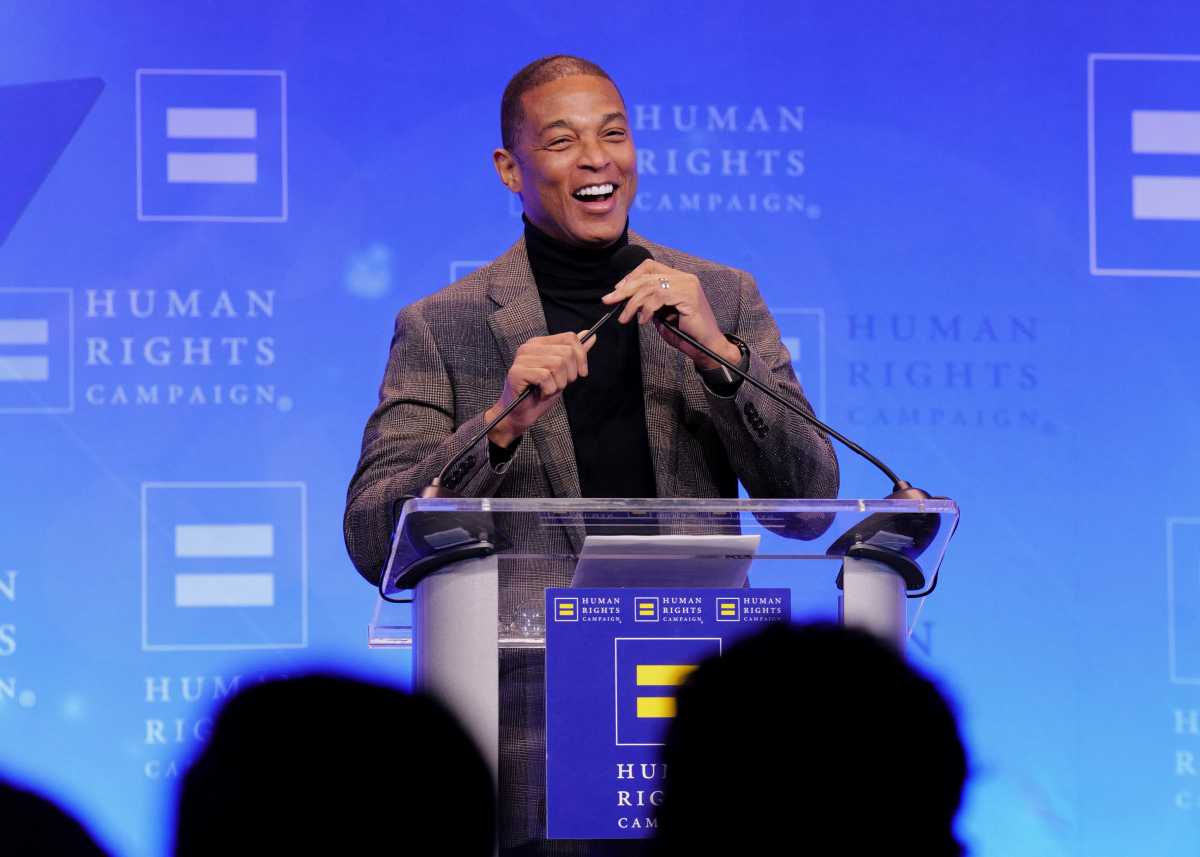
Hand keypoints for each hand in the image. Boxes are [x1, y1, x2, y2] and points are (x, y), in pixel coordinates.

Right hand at [485, 331, 595, 446]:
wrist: (520, 414)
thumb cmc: (540, 393)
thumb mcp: (563, 372)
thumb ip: (574, 354)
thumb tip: (590, 335)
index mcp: (539, 343)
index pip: (569, 338)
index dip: (581, 357)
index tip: (581, 373)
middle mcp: (529, 347)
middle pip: (566, 352)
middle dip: (569, 374)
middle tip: (558, 385)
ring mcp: (521, 358)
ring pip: (557, 364)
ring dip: (558, 384)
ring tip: (548, 390)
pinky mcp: (517, 372)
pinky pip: (545, 377)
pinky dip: (548, 390)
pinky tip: (540, 394)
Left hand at [601, 260, 741, 369]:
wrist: (706, 347)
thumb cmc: (685, 333)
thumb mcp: (662, 314)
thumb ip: (649, 303)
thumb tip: (628, 299)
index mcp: (679, 278)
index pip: (650, 266)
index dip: (631, 276)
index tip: (618, 290)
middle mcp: (684, 278)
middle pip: (647, 276)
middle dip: (624, 289)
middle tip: (609, 300)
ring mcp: (688, 286)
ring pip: (650, 287)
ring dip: (632, 304)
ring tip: (624, 318)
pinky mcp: (689, 297)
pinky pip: (659, 298)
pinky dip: (647, 310)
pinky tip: (643, 321)